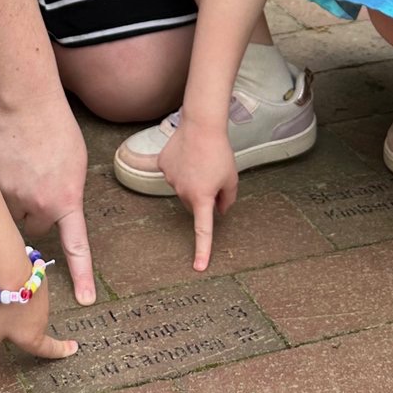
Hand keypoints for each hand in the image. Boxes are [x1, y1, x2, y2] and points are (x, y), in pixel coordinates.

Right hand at [0, 97, 95, 302]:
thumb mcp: (76, 165)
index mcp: (67, 200)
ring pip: (13, 215)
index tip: (86, 300)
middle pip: (36, 228)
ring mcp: (13, 198)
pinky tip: (7, 164)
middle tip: (37, 185)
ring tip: (21, 170)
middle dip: (35, 214)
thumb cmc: (57, 129)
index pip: (76, 247)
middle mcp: (40, 206)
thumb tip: (57, 209)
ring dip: (15, 201)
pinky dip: (0, 187)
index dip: (82, 275)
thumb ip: (68, 193)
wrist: (26, 106)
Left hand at [0, 267, 78, 361]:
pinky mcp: (37, 281)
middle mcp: (41, 318)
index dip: (61, 351)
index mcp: (33, 337)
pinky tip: (5, 286)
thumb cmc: (2, 308)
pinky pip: (27, 291)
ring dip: (18, 307)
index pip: (49, 349)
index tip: (73, 349)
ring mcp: (41, 299)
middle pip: (34, 326)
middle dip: (23, 326)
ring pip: (30, 307)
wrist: (9, 273)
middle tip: (6, 322)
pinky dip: (18, 291)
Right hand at [153, 118, 238, 272]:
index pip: (203, 230)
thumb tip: (219, 211)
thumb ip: (227, 199)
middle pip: (192, 203)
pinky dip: (179, 167)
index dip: (202, 250)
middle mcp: (182, 192)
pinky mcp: (162, 165)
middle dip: (202, 197)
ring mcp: (170, 178)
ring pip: (182, 188)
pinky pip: (172, 172)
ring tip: (201, 160)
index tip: (199, 267)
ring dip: (191, 180)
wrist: (201, 125)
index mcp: (201, 198)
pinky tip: (187, 154)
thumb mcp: (231, 178)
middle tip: (213, 177)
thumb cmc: (220, 152)